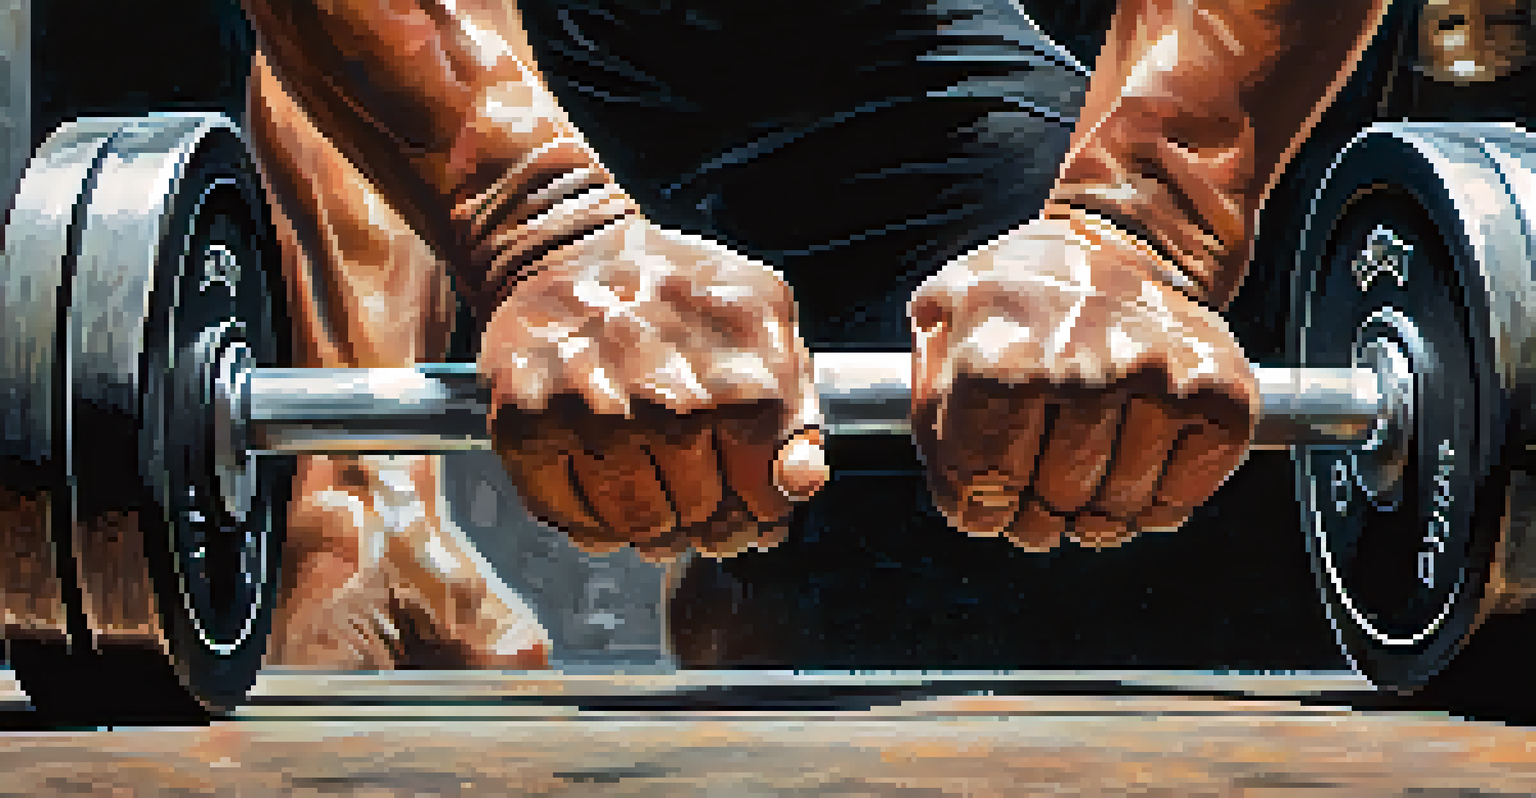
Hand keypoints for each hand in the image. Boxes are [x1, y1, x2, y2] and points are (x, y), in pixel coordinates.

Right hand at [481, 217, 826, 561]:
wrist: (568, 250)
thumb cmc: (676, 293)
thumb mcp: (765, 323)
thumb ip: (797, 410)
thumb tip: (800, 483)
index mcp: (736, 378)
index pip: (762, 496)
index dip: (759, 511)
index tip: (750, 503)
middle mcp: (661, 401)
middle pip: (696, 517)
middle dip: (703, 519)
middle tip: (692, 493)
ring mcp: (588, 416)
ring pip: (634, 528)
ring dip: (648, 527)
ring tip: (649, 491)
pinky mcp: (523, 426)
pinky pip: (568, 518)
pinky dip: (588, 522)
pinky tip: (603, 485)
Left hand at [907, 212, 1257, 549]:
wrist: (1131, 243)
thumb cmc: (1027, 291)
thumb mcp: (947, 314)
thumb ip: (929, 401)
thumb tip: (957, 488)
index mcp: (1006, 351)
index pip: (985, 476)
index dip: (977, 505)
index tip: (982, 505)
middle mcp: (1087, 364)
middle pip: (1055, 497)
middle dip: (1036, 515)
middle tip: (1036, 504)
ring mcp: (1161, 378)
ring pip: (1120, 505)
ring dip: (1096, 519)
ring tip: (1083, 495)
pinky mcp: (1222, 392)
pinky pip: (1182, 495)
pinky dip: (1154, 508)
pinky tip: (1133, 479)